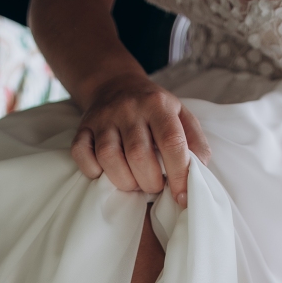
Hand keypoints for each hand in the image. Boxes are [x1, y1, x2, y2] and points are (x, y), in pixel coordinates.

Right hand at [71, 73, 210, 207]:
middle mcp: (129, 108)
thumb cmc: (154, 110)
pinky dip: (93, 171)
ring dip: (124, 182)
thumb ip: (195, 142)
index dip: (179, 175)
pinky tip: (107, 173)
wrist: (116, 85)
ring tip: (134, 182)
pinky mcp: (83, 128)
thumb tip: (199, 172)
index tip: (182, 197)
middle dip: (149, 183)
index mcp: (158, 105)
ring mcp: (103, 118)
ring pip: (109, 158)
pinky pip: (82, 155)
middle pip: (139, 155)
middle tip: (153, 186)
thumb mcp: (181, 116)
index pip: (172, 142)